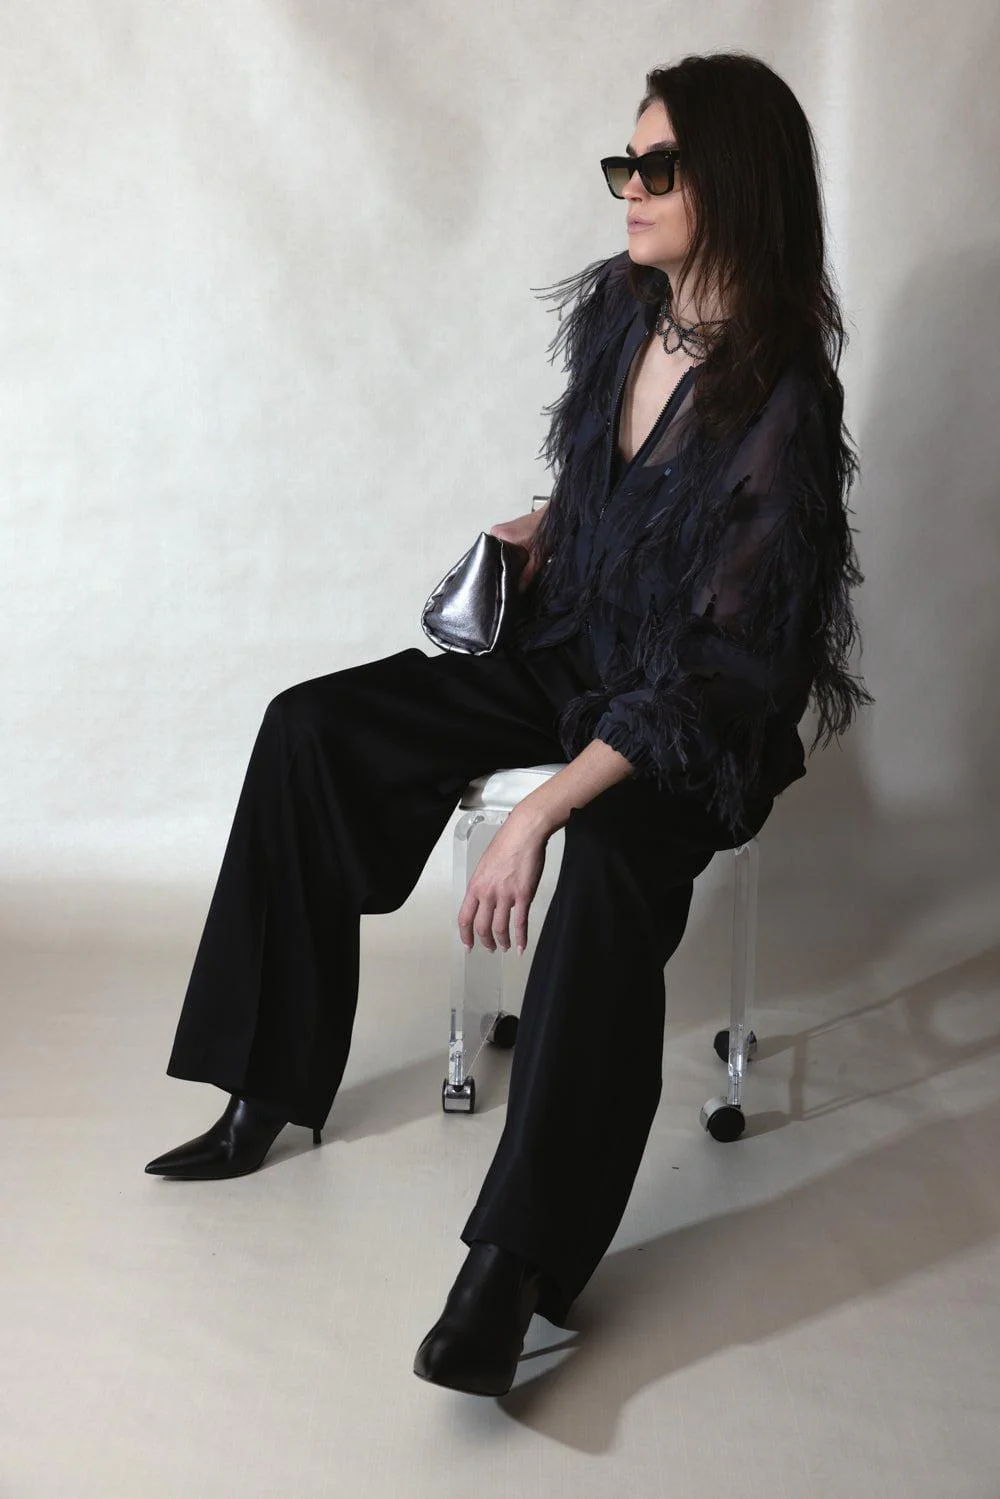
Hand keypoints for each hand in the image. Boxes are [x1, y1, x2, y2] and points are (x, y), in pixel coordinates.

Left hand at [457, 809, 548, 955]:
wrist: (524, 833)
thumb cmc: (507, 843)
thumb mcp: (485, 865)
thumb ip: (485, 884)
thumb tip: (488, 898)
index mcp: (475, 885)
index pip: (464, 918)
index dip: (465, 935)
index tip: (468, 944)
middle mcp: (487, 893)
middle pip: (481, 927)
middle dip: (485, 942)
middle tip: (489, 948)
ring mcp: (505, 895)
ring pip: (500, 928)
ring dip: (502, 942)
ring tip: (506, 947)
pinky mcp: (523, 896)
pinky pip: (520, 923)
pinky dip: (521, 938)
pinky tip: (521, 946)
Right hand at [488, 505, 547, 592]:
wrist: (556, 516)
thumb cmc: (547, 529)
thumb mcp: (537, 558)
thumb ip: (526, 576)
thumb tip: (517, 590)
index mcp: (499, 535)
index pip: (489, 557)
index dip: (496, 570)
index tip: (501, 580)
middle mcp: (497, 531)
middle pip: (493, 555)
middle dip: (502, 566)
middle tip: (510, 576)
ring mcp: (502, 530)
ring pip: (499, 551)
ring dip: (507, 560)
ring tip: (516, 567)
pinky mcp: (509, 530)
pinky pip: (504, 546)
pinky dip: (511, 554)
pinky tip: (518, 559)